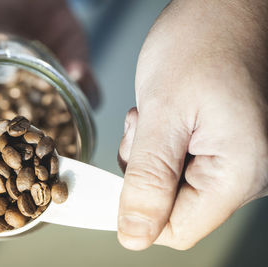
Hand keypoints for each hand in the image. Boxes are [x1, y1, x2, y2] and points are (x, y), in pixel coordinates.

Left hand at [118, 0, 267, 249]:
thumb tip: (134, 236)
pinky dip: (158, 146)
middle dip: (142, 173)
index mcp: (238, 173)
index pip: (177, 229)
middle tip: (145, 127)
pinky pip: (177, 165)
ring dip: (148, 156)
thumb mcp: (163, 113)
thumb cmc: (201, 43)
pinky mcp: (222, 147)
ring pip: (170, 186)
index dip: (138, 213)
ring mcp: (235, 160)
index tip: (115, 183)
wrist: (224, 8)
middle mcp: (246, 174)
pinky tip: (163, 115)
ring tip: (156, 114)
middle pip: (172, 207)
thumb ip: (148, 180)